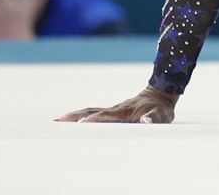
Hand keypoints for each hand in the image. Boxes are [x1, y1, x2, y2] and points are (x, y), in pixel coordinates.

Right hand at [56, 86, 178, 123]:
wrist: (159, 95)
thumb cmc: (160, 108)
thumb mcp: (162, 114)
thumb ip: (154, 118)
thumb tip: (145, 121)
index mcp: (125, 112)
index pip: (108, 116)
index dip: (97, 119)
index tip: (83, 123)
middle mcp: (115, 110)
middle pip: (91, 112)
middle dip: (75, 117)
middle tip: (57, 122)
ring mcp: (111, 110)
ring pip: (89, 111)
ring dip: (73, 116)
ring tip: (56, 122)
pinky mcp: (110, 113)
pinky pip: (92, 113)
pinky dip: (79, 117)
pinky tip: (69, 122)